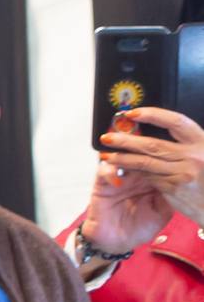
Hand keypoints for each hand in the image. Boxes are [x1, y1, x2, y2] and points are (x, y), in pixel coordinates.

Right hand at [81, 159, 173, 255]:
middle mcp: (136, 176)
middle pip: (141, 155)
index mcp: (152, 180)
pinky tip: (118, 182)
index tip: (170, 160)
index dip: (163, 158)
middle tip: (153, 157)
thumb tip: (175, 179)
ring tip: (135, 166)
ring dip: (127, 158)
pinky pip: (104, 171)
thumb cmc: (140, 227)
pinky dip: (110, 172)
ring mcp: (119, 178)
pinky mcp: (102, 184)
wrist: (117, 241)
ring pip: (122, 158)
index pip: (158, 161)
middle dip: (146, 153)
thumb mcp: (163, 212)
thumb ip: (170, 195)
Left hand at [100, 107, 203, 223]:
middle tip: (107, 137)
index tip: (132, 113)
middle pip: (153, 144)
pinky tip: (122, 170)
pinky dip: (134, 172)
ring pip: (146, 162)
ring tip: (107, 155)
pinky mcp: (174, 189)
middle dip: (126, 140)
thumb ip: (186, 144)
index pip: (176, 122)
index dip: (153, 114)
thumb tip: (156, 130)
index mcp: (203, 142)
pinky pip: (148, 177)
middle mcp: (194, 156)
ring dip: (123, 158)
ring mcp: (184, 173)